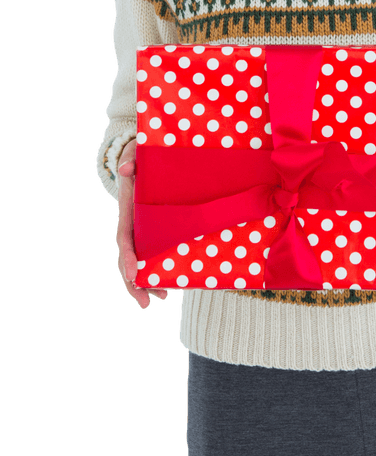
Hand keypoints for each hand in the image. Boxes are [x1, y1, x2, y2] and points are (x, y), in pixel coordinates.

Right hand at [116, 138, 167, 308]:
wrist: (144, 155)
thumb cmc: (138, 154)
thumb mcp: (134, 153)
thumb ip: (131, 159)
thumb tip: (125, 169)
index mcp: (127, 209)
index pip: (124, 237)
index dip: (127, 256)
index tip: (130, 274)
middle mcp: (133, 222)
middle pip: (130, 257)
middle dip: (134, 282)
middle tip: (146, 302)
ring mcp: (143, 227)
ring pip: (142, 259)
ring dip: (148, 280)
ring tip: (161, 298)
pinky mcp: (156, 227)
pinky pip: (156, 250)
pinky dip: (160, 266)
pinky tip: (171, 281)